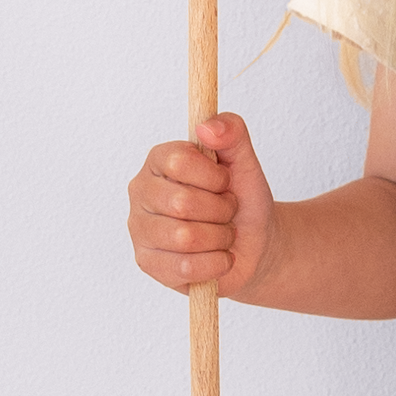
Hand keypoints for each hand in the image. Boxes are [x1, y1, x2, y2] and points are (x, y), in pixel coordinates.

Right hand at [127, 113, 276, 299]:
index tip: (224, 182)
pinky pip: (185, 267)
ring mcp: (140, 229)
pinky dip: (215, 263)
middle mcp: (141, 192)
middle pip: (182, 203)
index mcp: (159, 160)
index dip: (213, 176)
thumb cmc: (243, 200)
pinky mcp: (147, 263)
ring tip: (223, 233)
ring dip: (220, 237)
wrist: (255, 244)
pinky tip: (218, 256)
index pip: (178, 161)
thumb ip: (232, 132)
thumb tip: (207, 127)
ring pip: (184, 237)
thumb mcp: (245, 161)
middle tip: (227, 211)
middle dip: (221, 210)